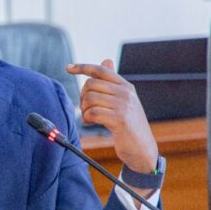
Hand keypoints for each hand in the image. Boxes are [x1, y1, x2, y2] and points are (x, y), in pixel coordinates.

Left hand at [67, 60, 157, 176]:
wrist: (142, 149)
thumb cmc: (129, 125)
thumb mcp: (124, 101)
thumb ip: (113, 83)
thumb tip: (107, 60)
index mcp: (126, 86)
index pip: (100, 70)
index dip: (82, 67)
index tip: (68, 68)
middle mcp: (126, 92)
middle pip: (90, 84)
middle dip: (82, 97)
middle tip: (85, 109)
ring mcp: (123, 105)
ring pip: (90, 98)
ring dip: (84, 110)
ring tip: (88, 118)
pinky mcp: (119, 119)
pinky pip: (93, 113)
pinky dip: (87, 118)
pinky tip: (90, 123)